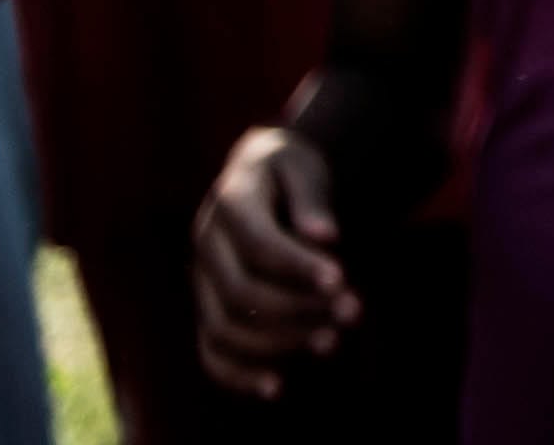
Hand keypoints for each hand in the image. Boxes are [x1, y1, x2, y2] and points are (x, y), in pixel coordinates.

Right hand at [191, 125, 352, 396]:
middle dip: (299, 308)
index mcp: (230, 201)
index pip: (258, 243)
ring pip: (225, 327)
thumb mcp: (304, 165)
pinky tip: (276, 387)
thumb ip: (312, 198)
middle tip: (352, 311)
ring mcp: (200, 279)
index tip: (340, 279)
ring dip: (280, 342)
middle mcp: (206, 242)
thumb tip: (325, 236)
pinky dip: (237, 375)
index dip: (298, 266)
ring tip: (332, 341)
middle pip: (241, 292)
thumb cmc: (290, 171)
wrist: (262, 174)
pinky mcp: (206, 307)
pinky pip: (210, 351)